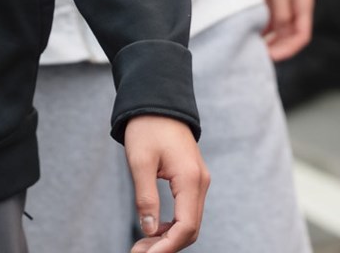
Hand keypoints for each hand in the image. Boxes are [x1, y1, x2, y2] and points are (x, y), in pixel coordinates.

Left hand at [124, 114, 207, 252]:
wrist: (158, 102)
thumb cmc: (147, 127)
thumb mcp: (140, 161)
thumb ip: (145, 197)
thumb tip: (149, 230)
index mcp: (190, 179)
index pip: (186, 226)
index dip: (167, 246)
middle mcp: (200, 183)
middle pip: (190, 229)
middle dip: (166, 246)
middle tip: (138, 252)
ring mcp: (199, 181)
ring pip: (190, 222)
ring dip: (169, 237)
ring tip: (143, 245)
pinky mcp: (192, 180)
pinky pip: (187, 211)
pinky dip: (172, 225)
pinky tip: (154, 230)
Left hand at [259, 0, 314, 60]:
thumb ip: (280, 12)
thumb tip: (277, 33)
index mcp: (303, 6)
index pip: (301, 36)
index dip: (288, 50)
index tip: (271, 57)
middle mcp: (295, 10)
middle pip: (290, 38)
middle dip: (277, 49)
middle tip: (258, 57)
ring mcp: (284, 8)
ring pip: (279, 33)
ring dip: (268, 43)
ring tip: (253, 49)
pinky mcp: (272, 6)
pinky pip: (269, 25)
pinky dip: (261, 33)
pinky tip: (250, 37)